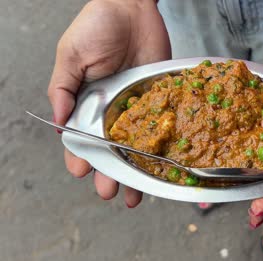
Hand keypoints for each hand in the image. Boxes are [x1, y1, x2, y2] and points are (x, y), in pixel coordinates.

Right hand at [48, 0, 170, 206]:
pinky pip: (159, 127)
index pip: (80, 137)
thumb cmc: (97, 26)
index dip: (80, 156)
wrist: (133, 8)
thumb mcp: (71, 55)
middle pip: (109, 149)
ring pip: (134, 147)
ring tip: (135, 195)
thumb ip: (63, 88)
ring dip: (134, 171)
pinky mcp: (158, 100)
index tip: (81, 171)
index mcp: (86, 102)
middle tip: (109, 192)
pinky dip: (159, 148)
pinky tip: (160, 167)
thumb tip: (58, 121)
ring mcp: (135, 107)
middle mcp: (111, 110)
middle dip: (108, 172)